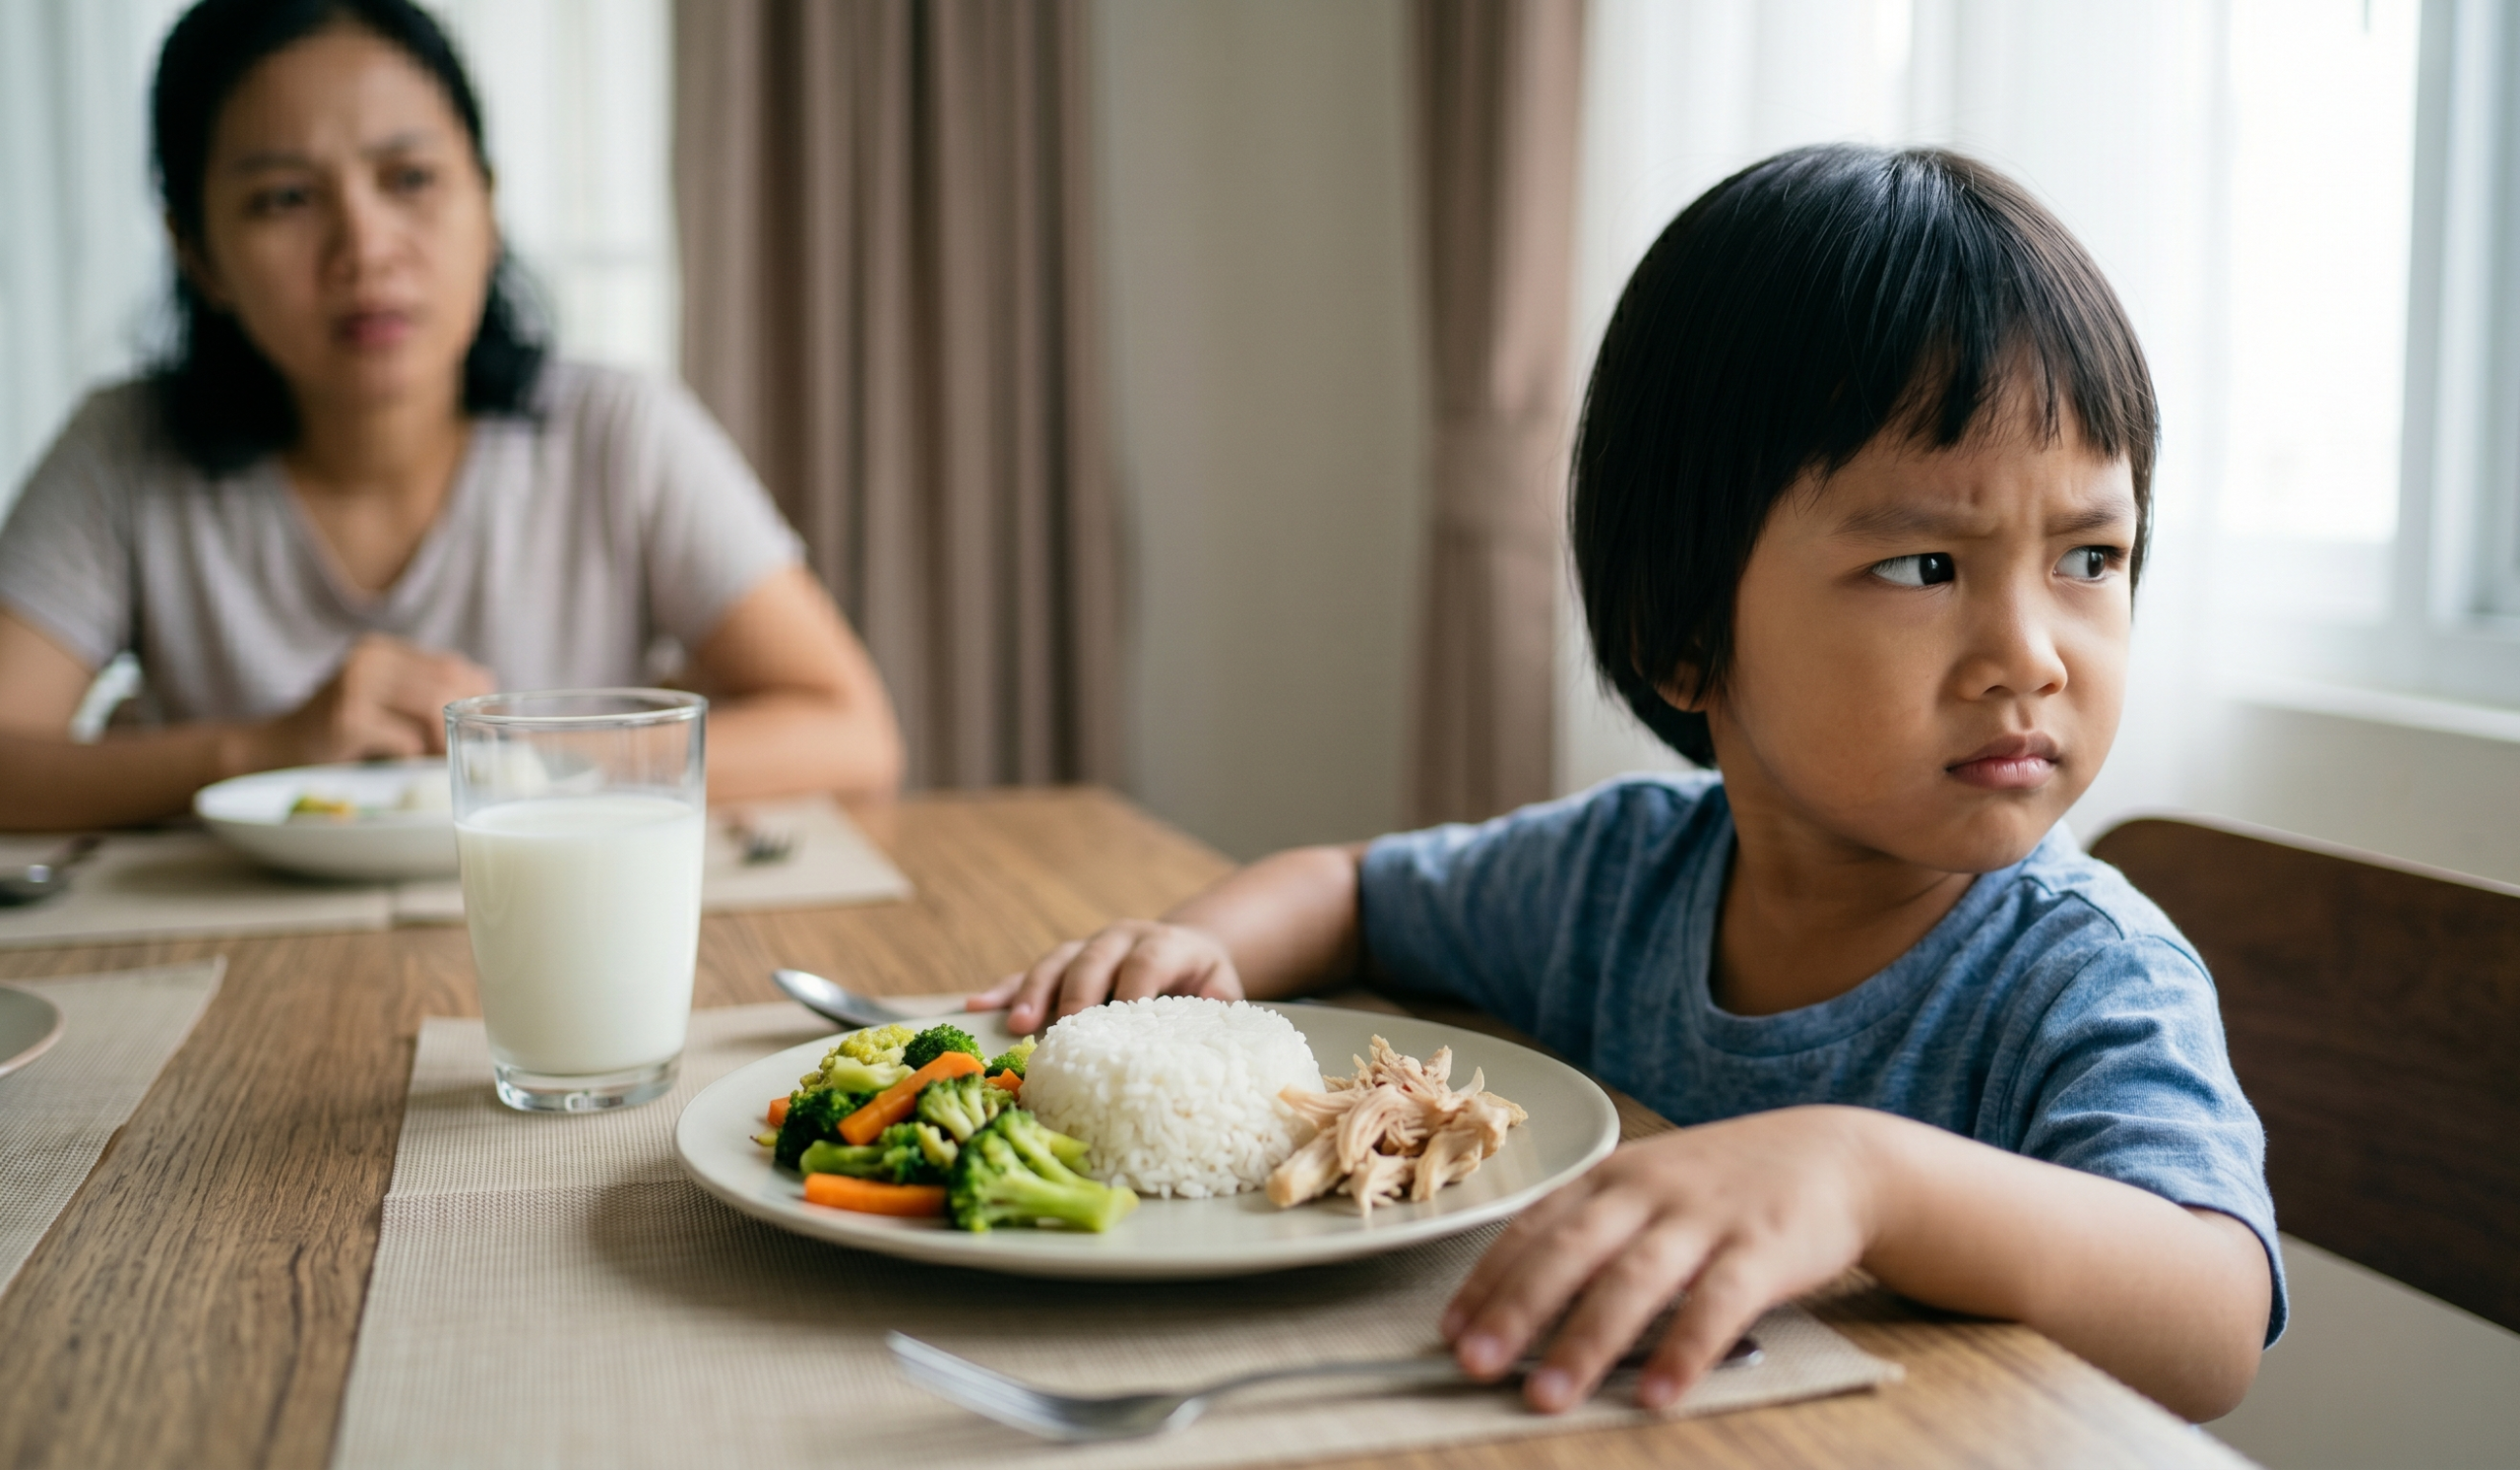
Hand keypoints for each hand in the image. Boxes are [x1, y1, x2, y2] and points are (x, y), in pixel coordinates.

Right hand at [255, 635, 494, 766]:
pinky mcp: (347, 719)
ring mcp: (355, 686)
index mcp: (381, 650)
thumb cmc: (339, 730)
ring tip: (440, 758)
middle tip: (471, 747)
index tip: (489, 721)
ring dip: (443, 741)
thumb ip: (421, 694)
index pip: (451, 664)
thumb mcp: (381, 701)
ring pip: (432, 708)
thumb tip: (488, 702)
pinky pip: (406, 739)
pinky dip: (416, 756)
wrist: (275, 748)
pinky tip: (407, 763)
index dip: (478, 694)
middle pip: (446, 685)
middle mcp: (368, 659)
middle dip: (467, 720)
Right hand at [967, 920, 1245, 1033]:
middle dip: (1075, 994)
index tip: (1121, 1023)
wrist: (1187, 950)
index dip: (1132, 990)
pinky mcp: (1064, 962)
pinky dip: (1004, 988)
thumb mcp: (1222, 991)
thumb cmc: (1204, 982)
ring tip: (1015, 1023)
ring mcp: (1088, 947)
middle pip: (1093, 960)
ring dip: (1033, 991)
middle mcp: (1122, 938)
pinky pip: (1029, 972)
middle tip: (1061, 1029)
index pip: (1146, 962)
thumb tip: (1201, 1045)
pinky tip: (979, 1005)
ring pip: (1056, 962)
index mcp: (1165, 944)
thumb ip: (1215, 1011)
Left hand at [1442, 1105, 1883, 1412]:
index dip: (1488, 1280)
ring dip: (1584, 1342)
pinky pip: (1718, 1304)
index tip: (1451, 1332)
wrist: (1834, 1156)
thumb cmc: (1723, 1185)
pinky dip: (1683, 1350)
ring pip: (1633, 1279)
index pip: (1533, 1227)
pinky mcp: (1764, 1247)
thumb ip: (1594, 1234)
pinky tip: (1656, 1393)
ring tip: (1548, 1397)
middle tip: (1475, 1365)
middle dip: (1515, 1311)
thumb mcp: (1650, 1188)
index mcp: (1611, 1177)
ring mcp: (1705, 1216)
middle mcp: (1648, 1190)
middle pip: (1568, 1251)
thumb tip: (1519, 1306)